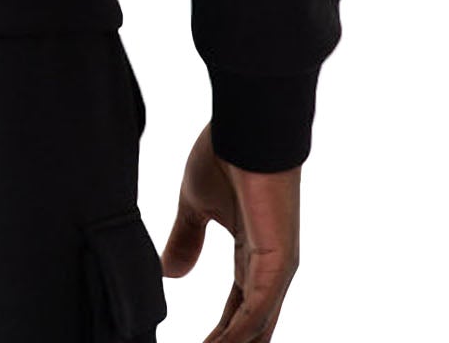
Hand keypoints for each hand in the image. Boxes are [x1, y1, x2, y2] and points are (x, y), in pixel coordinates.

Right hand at [160, 123, 300, 341]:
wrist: (244, 127)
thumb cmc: (224, 155)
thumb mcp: (195, 205)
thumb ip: (186, 239)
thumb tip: (170, 274)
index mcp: (253, 258)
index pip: (238, 312)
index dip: (219, 337)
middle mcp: (269, 270)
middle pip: (253, 328)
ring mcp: (276, 268)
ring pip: (257, 327)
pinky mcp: (278, 262)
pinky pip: (258, 309)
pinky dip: (239, 333)